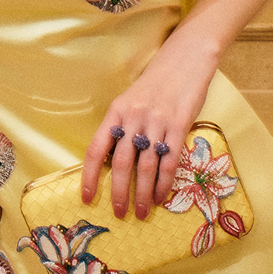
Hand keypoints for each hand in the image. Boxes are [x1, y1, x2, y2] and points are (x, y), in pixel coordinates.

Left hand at [81, 35, 216, 218]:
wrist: (185, 60)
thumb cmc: (155, 84)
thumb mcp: (130, 101)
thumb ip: (121, 127)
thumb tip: (110, 163)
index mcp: (116, 112)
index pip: (95, 149)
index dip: (89, 176)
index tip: (87, 198)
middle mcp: (133, 118)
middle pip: (120, 163)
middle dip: (118, 193)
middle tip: (119, 213)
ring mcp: (157, 122)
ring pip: (146, 166)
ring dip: (142, 193)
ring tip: (141, 212)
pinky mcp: (179, 125)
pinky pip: (169, 161)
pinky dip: (164, 182)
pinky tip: (161, 196)